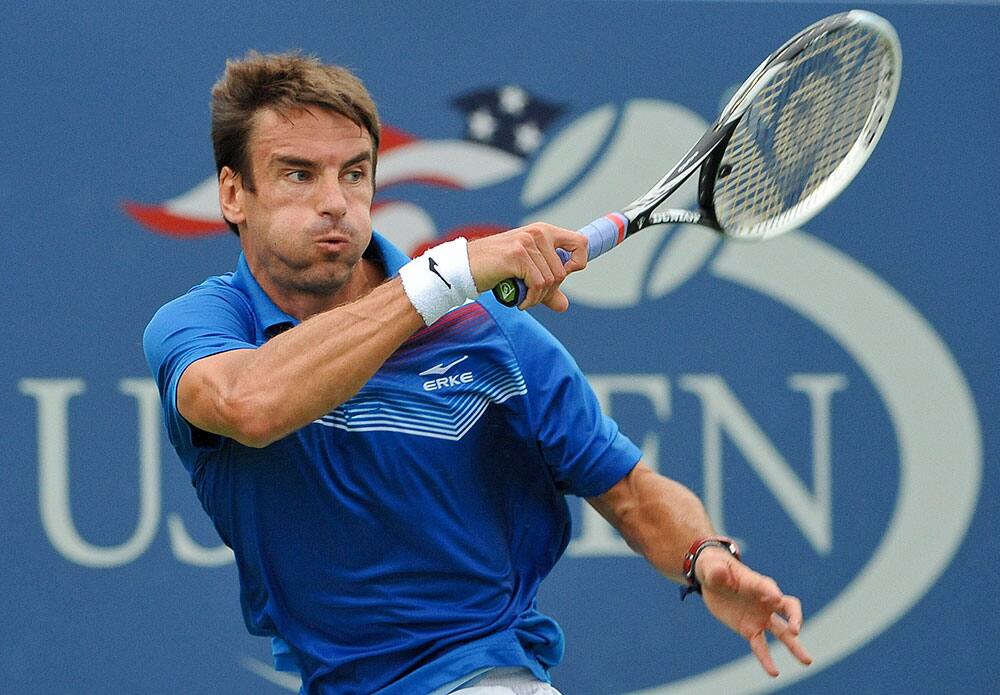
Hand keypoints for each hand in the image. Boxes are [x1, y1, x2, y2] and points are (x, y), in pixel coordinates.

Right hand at [467, 223, 587, 310]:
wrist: (465, 266)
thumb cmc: (495, 268)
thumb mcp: (525, 275)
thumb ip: (546, 288)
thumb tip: (564, 306)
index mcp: (544, 231)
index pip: (580, 243)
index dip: (577, 263)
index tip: (561, 276)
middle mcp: (538, 233)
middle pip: (562, 272)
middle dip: (549, 291)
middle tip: (533, 296)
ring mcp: (527, 243)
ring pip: (551, 280)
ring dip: (538, 297)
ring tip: (524, 298)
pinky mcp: (517, 256)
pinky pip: (537, 285)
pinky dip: (531, 300)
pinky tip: (521, 302)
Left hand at [696, 547, 813, 676]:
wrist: (712, 579)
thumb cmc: (714, 568)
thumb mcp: (710, 567)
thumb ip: (715, 570)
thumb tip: (718, 573)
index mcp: (755, 582)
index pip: (767, 587)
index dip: (771, 592)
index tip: (775, 598)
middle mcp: (765, 600)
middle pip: (787, 608)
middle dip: (794, 617)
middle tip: (796, 629)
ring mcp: (761, 616)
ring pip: (782, 632)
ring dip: (794, 645)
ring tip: (807, 661)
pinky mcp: (751, 629)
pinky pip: (761, 646)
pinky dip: (767, 659)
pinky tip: (774, 673)